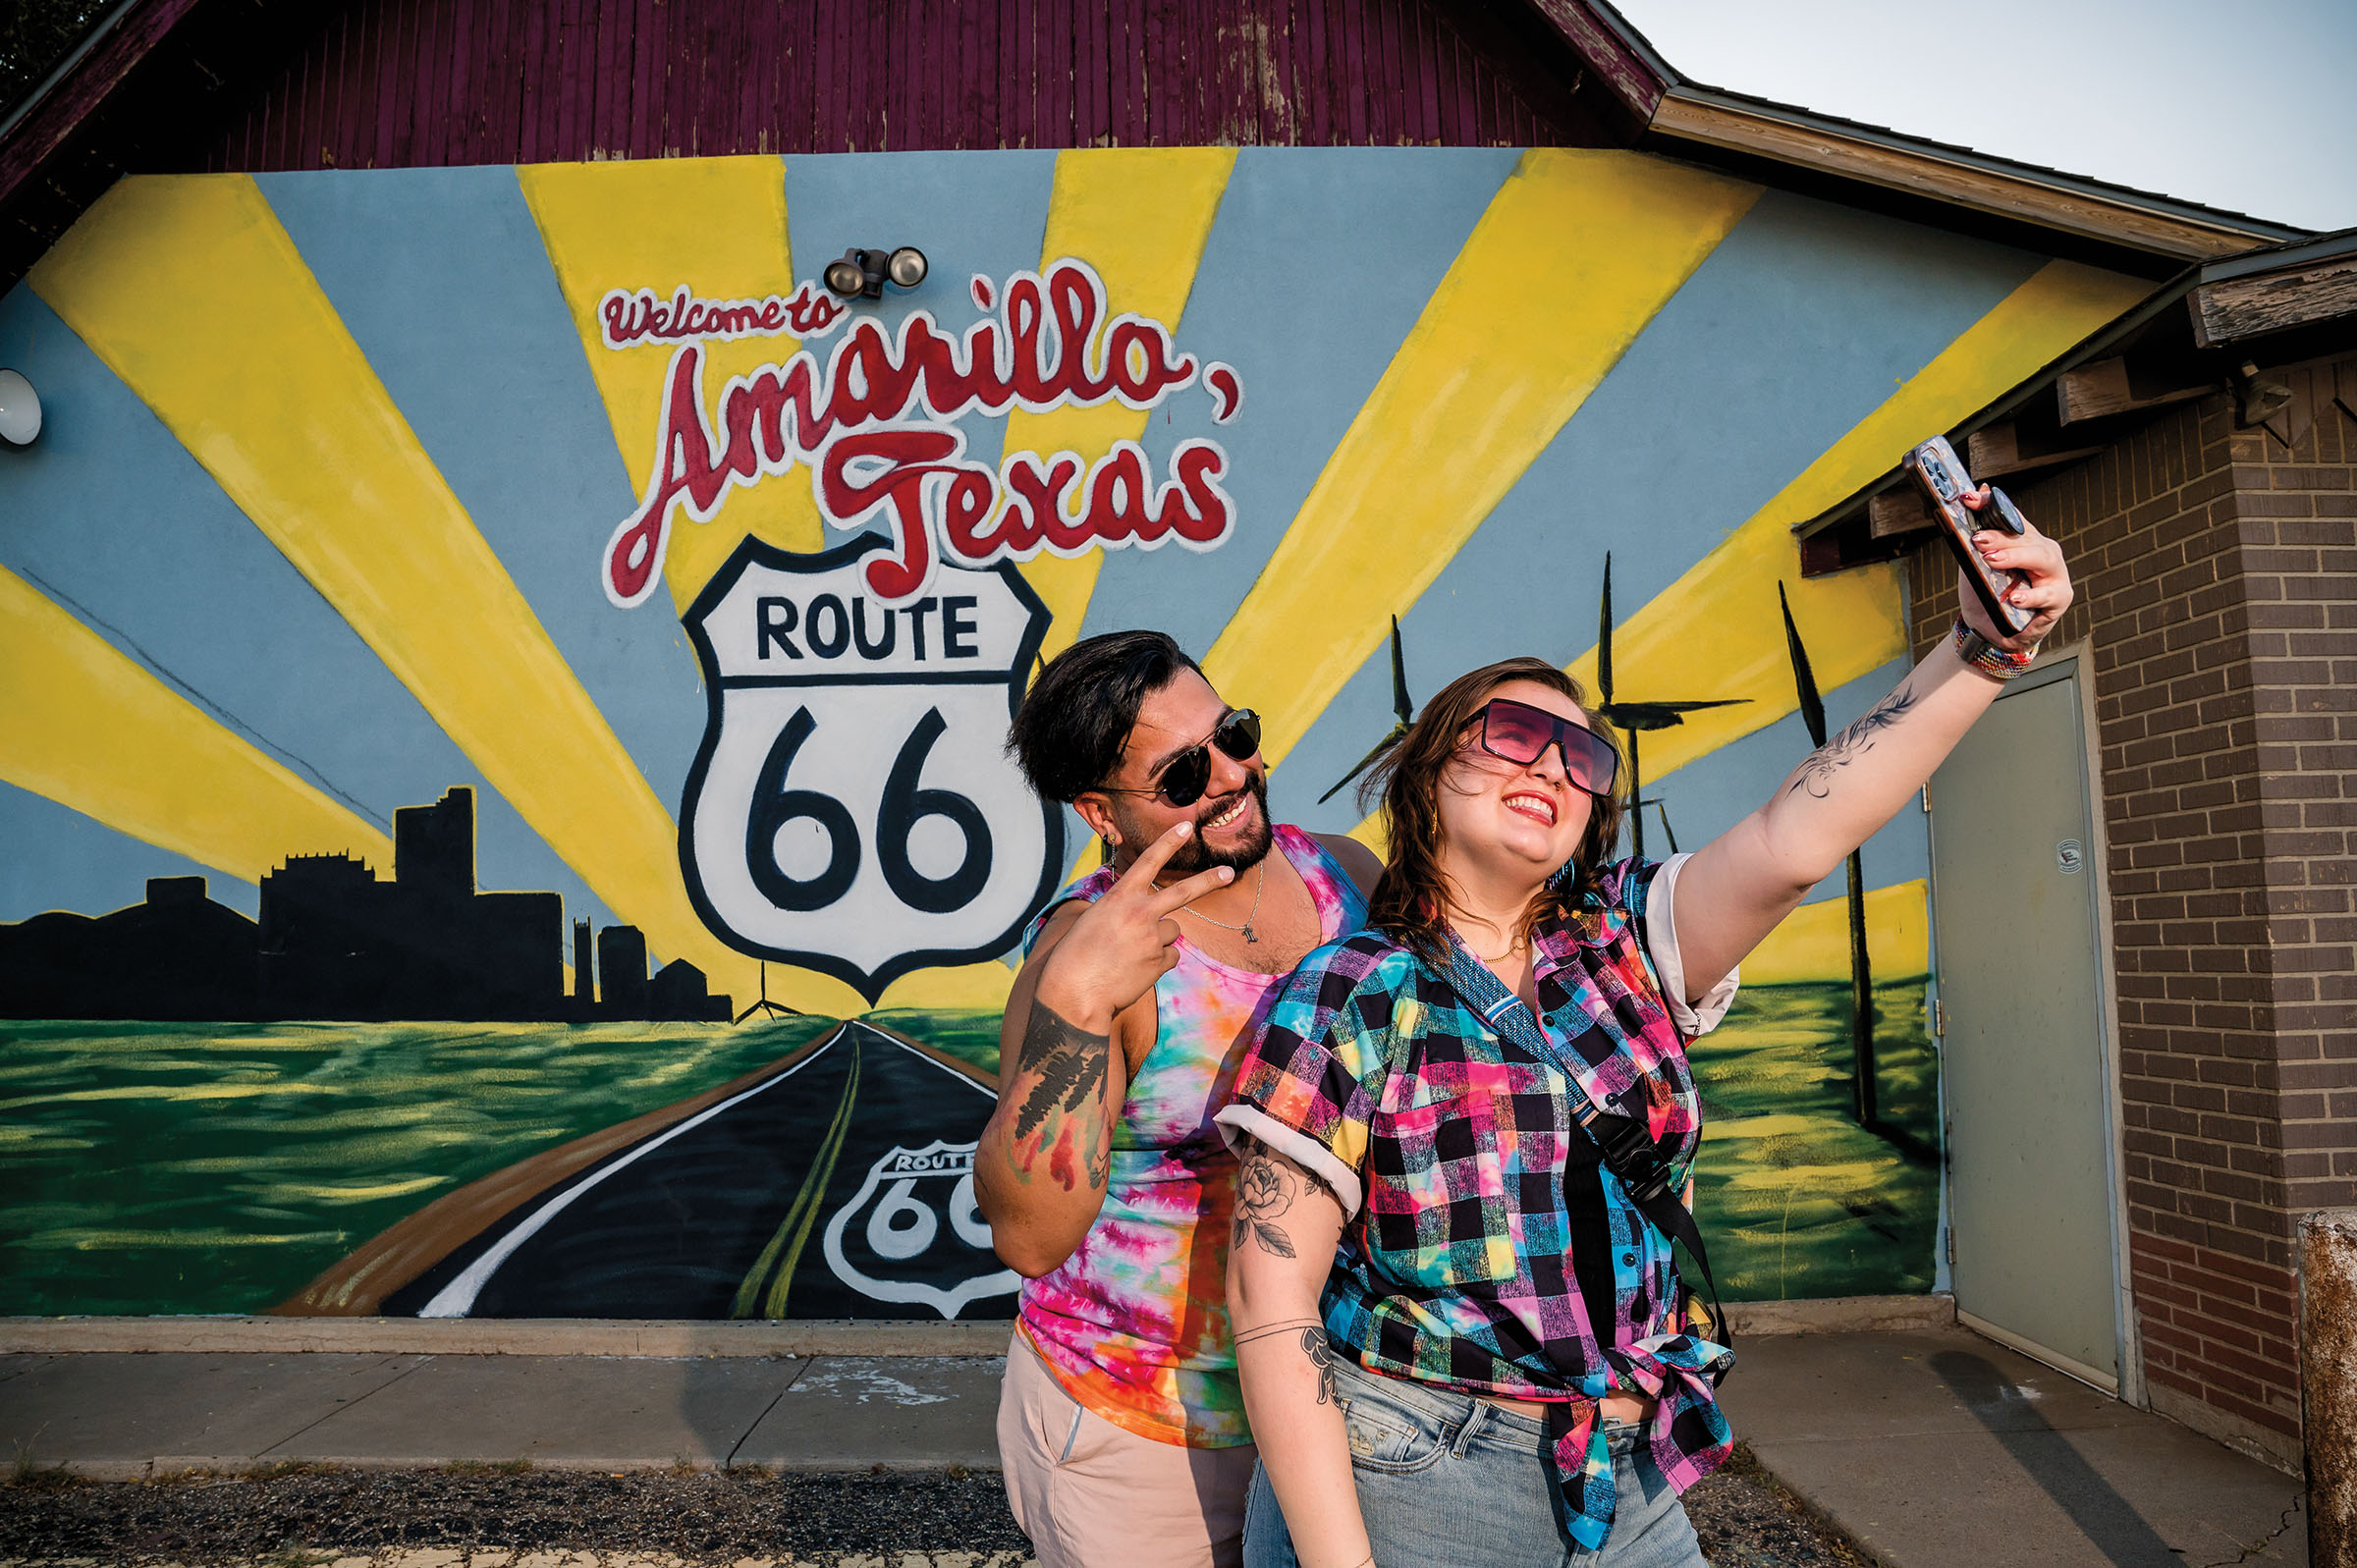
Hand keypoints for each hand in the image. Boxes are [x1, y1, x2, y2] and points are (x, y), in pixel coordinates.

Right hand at [1032, 822, 1235, 1030]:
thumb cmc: (1076, 956)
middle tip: (1229, 871)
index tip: (1187, 827)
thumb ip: (1124, 912)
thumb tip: (1150, 920)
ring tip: (1130, 954)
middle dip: (1209, 880)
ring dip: (1158, 940)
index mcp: (1120, 897)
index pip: (1149, 861)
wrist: (1075, 992)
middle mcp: (1140, 912)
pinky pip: (1169, 957)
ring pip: (1171, 932)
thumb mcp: (1094, 920)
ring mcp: (1153, 938)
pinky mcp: (1160, 962)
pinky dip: (1157, 963)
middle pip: (1184, 891)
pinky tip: (1135, 970)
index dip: (1169, 842)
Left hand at [1958, 484, 2071, 649]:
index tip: (1969, 499)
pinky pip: (2046, 595)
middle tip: (1978, 540)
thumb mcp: (1973, 565)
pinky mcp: (2059, 598)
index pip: (2012, 518)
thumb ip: (1971, 536)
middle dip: (2001, 537)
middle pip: (2026, 538)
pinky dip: (2029, 596)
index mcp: (2026, 540)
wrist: (1988, 631)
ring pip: (2041, 558)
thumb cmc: (1985, 595)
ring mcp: (2055, 574)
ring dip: (2015, 558)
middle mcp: (2044, 552)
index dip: (1992, 506)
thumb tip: (1973, 495)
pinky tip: (2014, 598)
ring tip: (1992, 561)